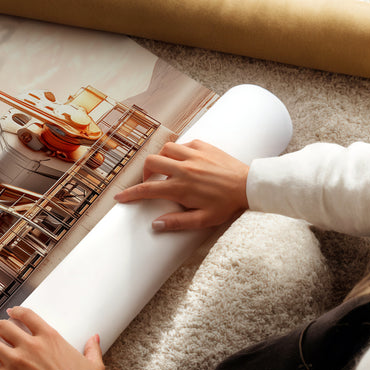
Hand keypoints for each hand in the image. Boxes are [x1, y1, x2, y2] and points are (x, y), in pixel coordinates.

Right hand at [114, 139, 248, 230]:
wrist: (250, 186)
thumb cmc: (227, 205)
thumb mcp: (203, 220)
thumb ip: (178, 222)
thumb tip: (155, 225)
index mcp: (181, 187)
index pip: (147, 189)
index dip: (130, 194)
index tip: (120, 197)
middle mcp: (183, 168)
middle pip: (151, 163)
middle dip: (145, 172)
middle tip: (151, 182)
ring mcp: (193, 155)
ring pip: (165, 149)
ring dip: (161, 159)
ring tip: (166, 169)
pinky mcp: (204, 146)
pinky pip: (183, 144)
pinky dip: (179, 151)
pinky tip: (185, 161)